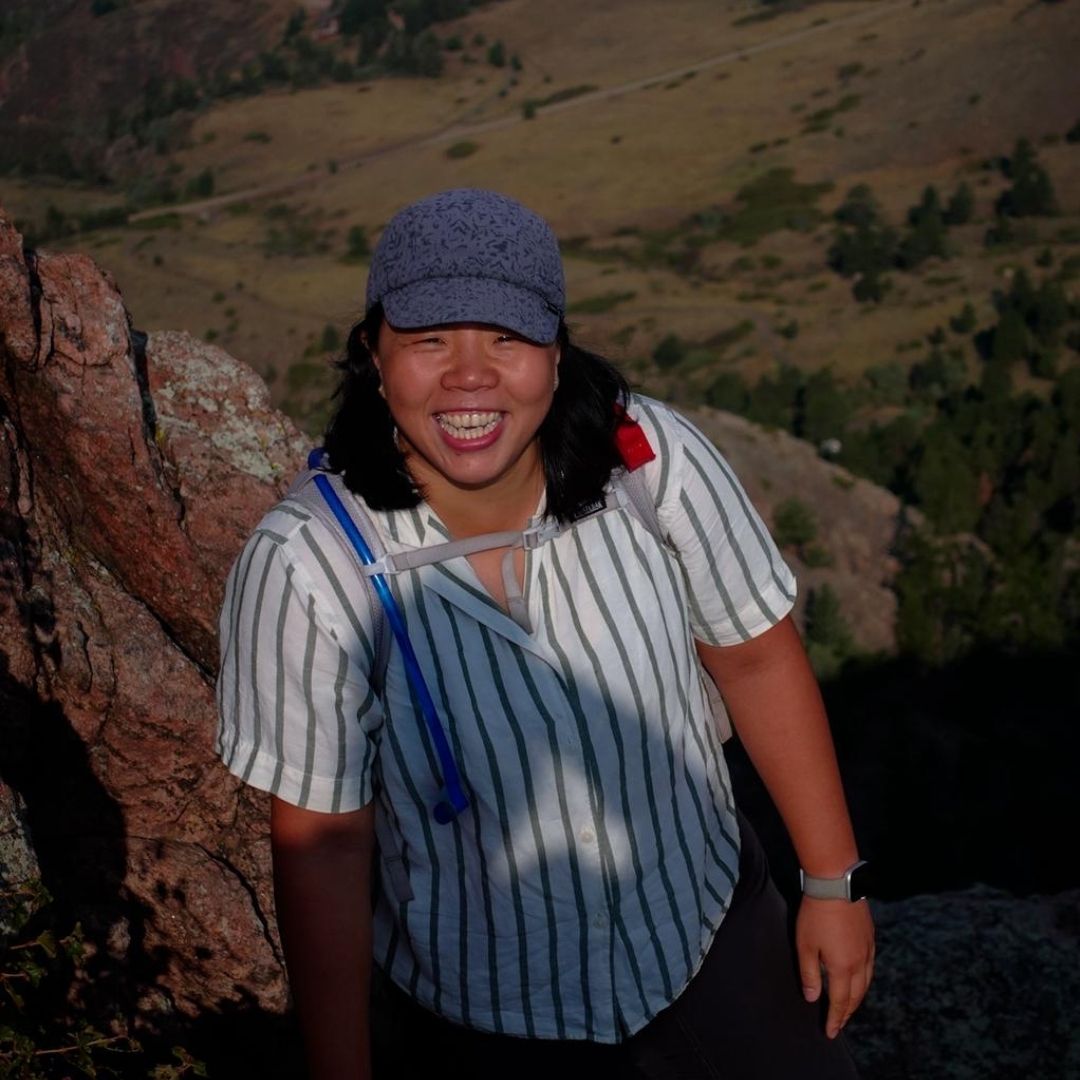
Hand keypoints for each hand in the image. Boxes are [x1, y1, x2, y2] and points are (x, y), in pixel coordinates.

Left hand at [796, 895, 874, 1038]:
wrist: (836, 884)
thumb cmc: (815, 914)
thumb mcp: (805, 945)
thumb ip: (809, 974)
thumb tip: (812, 998)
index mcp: (843, 967)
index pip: (839, 1001)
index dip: (835, 1018)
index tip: (830, 1032)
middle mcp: (860, 962)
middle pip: (856, 996)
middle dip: (847, 1012)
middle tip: (839, 1024)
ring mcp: (868, 949)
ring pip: (866, 983)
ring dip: (857, 999)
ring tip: (848, 1007)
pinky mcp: (870, 937)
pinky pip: (870, 967)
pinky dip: (864, 980)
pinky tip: (859, 979)